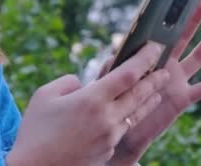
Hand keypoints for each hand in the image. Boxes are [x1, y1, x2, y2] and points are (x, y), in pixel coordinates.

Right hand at [6, 42, 169, 165]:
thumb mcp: (44, 95)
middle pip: (140, 95)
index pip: (128, 74)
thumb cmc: (35, 130)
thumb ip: (69, 82)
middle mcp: (106, 118)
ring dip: (148, 101)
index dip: (144, 59)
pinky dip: (128, 117)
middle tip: (165, 70)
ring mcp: (109, 137)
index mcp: (92, 100)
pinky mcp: (107, 152)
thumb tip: (85, 85)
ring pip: (135, 114)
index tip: (154, 48)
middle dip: (154, 80)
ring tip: (157, 92)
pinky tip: (128, 113)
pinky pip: (121, 129)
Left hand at [105, 0, 200, 164]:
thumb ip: (114, 66)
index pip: (161, 31)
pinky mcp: (182, 98)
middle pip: (183, 38)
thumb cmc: (116, 102)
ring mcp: (176, 80)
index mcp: (148, 56)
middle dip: (193, 19)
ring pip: (197, 58)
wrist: (124, 131)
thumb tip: (114, 54)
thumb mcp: (111, 80)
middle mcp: (165, 64)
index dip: (169, 16)